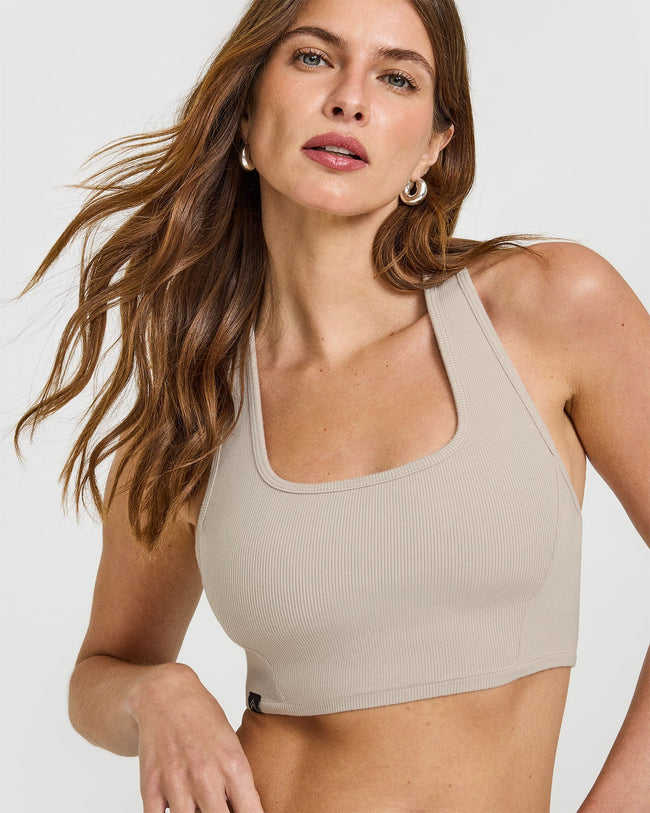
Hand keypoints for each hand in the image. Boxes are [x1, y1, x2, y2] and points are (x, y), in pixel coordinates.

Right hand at [127, 663, 265, 812]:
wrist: (166, 695)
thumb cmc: (203, 718)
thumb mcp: (233, 745)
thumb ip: (239, 782)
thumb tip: (245, 811)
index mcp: (233, 766)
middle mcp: (206, 777)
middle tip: (220, 808)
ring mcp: (176, 783)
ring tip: (199, 805)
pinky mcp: (150, 787)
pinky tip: (177, 804)